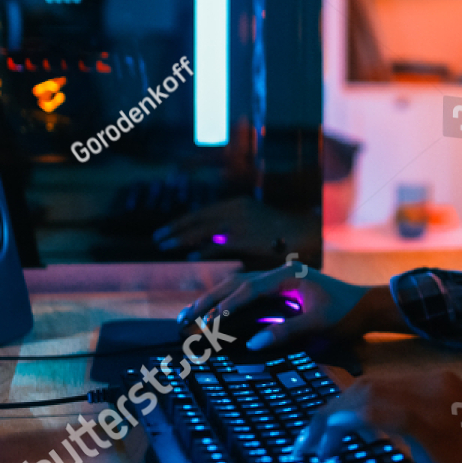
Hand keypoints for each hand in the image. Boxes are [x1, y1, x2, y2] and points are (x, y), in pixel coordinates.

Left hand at [154, 195, 313, 255]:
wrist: (303, 234)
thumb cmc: (277, 236)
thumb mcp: (250, 227)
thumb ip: (229, 236)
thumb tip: (205, 247)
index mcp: (236, 205)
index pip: (202, 213)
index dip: (182, 222)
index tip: (165, 231)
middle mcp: (236, 211)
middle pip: (198, 219)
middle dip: (176, 229)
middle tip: (158, 239)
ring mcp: (241, 224)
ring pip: (204, 230)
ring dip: (182, 238)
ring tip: (165, 246)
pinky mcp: (247, 239)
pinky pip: (219, 245)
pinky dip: (204, 250)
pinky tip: (191, 256)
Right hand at [177, 263, 403, 350]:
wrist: (366, 306)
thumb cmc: (346, 313)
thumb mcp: (319, 324)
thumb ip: (286, 332)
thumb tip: (253, 345)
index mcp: (288, 276)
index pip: (248, 289)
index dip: (226, 306)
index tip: (208, 322)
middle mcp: (280, 273)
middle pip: (236, 283)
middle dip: (209, 300)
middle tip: (184, 318)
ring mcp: (278, 281)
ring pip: (238, 286)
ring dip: (214, 300)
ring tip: (189, 315)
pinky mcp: (280, 291)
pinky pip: (247, 294)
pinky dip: (228, 303)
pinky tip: (213, 314)